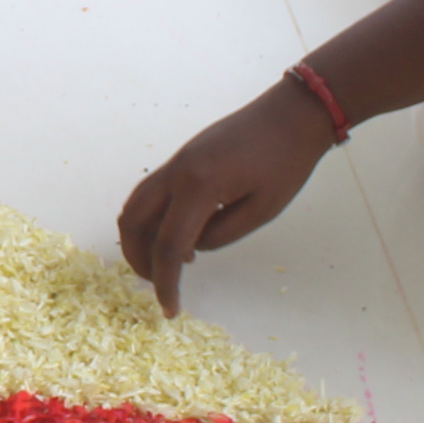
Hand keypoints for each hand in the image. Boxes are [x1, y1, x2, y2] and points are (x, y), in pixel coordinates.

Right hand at [115, 82, 339, 314]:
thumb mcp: (263, 210)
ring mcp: (176, 162)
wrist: (291, 113)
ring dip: (140, 238)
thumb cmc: (286, 161)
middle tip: (159, 283)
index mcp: (198, 187)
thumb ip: (221, 235)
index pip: (167, 246)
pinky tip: (184, 235)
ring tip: (170, 261)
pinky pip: (151, 194)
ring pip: (135, 206)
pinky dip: (153, 220)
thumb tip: (193, 247)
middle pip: (132, 222)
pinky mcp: (182, 159)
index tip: (170, 309)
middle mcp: (176, 172)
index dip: (165, 282)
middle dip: (137, 259)